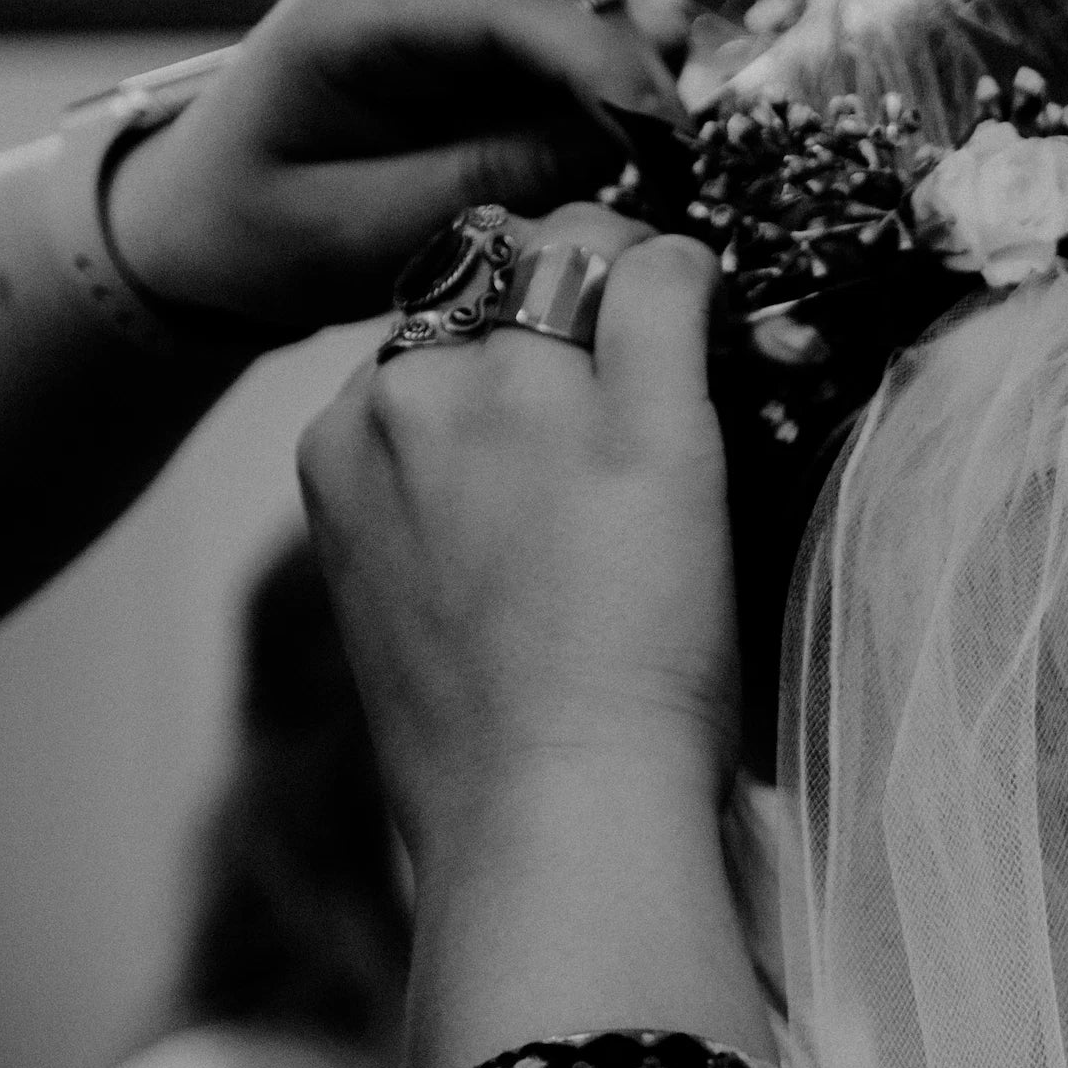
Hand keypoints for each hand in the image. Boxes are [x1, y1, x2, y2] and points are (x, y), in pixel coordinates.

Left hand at [107, 0, 692, 336]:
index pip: (513, 6)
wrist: (213, 209)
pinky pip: (596, 19)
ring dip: (638, 74)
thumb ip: (492, 176)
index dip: (607, 68)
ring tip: (644, 164)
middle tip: (670, 175)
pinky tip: (622, 143)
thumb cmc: (270, 229)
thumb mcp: (369, 231)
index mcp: (359, 1)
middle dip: (637, 74)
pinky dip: (621, 77)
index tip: (673, 144)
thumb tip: (623, 136)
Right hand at [298, 205, 733, 868]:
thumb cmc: (494, 755)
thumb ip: (431, 514)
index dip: (505, 344)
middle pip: (491, 269)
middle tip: (634, 341)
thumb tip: (499, 487)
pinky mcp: (637, 419)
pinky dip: (699, 282)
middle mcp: (411, 401)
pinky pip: (666, 280)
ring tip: (685, 329)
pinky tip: (726, 318)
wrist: (550, 815)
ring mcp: (520, 399)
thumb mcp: (410, 609)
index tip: (561, 386)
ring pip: (573, 252)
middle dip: (564, 292)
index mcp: (340, 449)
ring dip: (630, 278)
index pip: (425, 329)